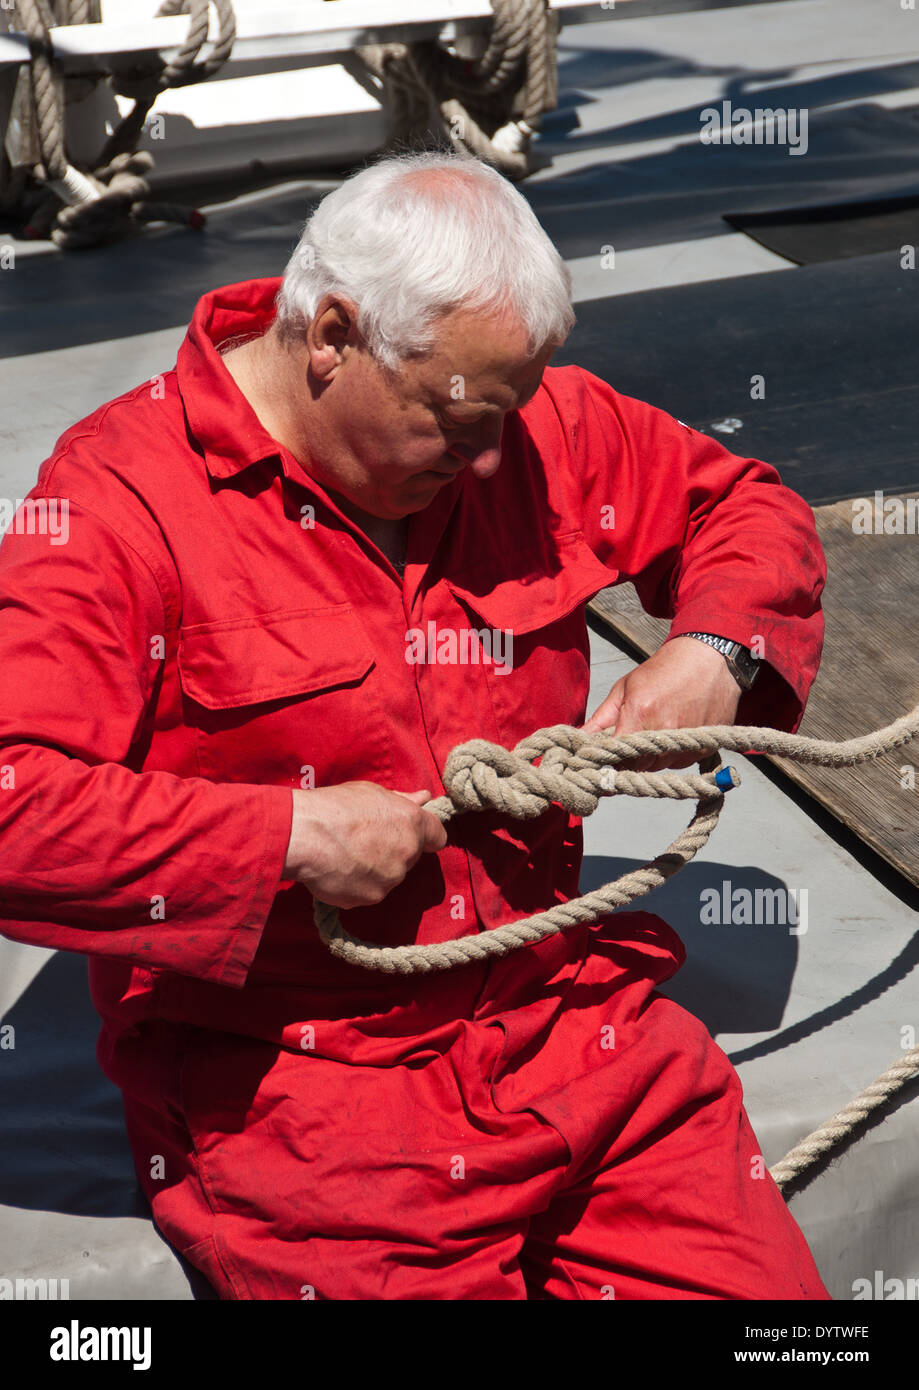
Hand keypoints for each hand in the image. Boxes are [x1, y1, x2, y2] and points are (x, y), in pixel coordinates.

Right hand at [284, 782, 446, 907]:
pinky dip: (357, 885)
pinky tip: (339, 870)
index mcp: (412, 823)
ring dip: (375, 869)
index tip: (411, 835)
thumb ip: (401, 800)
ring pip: (389, 876)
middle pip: (409, 857)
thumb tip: (423, 798)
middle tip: (364, 840)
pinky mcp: (371, 898)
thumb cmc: (335, 807)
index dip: (426, 836)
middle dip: (393, 851)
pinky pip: (369, 892)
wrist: (305, 835)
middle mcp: (407, 853)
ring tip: (346, 854)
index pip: (438, 836)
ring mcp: (391, 879)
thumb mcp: (370, 793)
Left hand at [582, 635, 741, 770]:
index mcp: (640, 713)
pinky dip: (671, 755)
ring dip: (650, 759)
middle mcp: (664, 730)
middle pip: (637, 766)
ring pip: (658, 767)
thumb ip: (600, 719)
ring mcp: (687, 741)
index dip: (607, 761)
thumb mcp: (625, 688)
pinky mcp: (704, 747)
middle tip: (628, 746)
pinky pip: (679, 763)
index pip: (616, 756)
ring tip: (653, 733)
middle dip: (628, 761)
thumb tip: (577, 738)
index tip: (603, 760)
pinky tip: (672, 733)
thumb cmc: (662, 671)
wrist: (709, 658)